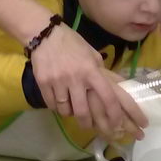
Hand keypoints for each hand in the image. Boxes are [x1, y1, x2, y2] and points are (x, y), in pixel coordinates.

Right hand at [30, 23, 147, 138]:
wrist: (45, 35)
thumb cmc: (72, 43)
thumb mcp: (92, 54)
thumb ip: (100, 71)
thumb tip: (113, 87)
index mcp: (91, 71)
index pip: (108, 98)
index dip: (114, 115)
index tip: (117, 124)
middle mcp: (76, 78)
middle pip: (83, 112)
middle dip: (87, 123)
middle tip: (88, 125)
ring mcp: (58, 81)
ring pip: (65, 110)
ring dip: (69, 113)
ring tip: (71, 109)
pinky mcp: (43, 83)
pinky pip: (52, 104)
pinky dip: (56, 106)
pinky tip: (59, 101)